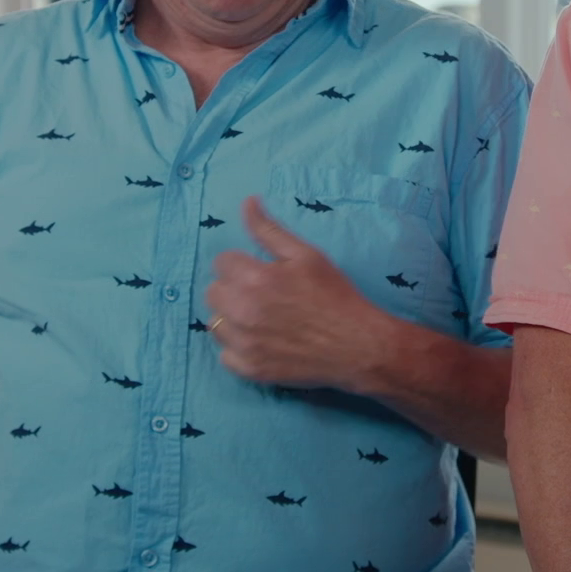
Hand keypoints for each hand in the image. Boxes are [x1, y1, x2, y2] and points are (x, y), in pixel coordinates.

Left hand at [204, 196, 390, 390]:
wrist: (357, 345)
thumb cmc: (334, 295)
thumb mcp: (306, 254)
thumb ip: (269, 230)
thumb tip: (247, 202)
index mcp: (255, 278)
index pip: (221, 262)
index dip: (242, 264)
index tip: (261, 272)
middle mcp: (242, 310)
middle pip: (213, 292)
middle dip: (233, 288)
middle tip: (262, 294)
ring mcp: (243, 343)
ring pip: (214, 323)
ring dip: (231, 317)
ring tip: (260, 318)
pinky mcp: (249, 369)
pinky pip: (224, 354)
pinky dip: (237, 348)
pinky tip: (260, 341)